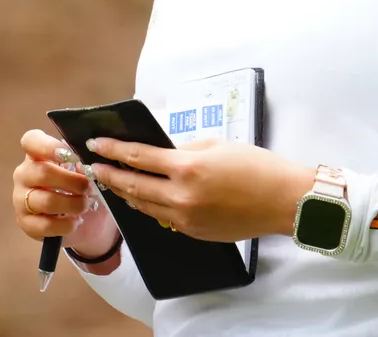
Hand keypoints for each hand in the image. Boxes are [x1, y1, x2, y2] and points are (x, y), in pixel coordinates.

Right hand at [12, 129, 118, 257]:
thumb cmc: (80, 188)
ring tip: (85, 206)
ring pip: (46, 201)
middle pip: (42, 173)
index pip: (30, 142)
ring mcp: (21, 199)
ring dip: (73, 204)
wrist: (83, 221)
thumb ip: (82, 165)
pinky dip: (66, 224)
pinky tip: (76, 221)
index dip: (48, 146)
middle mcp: (24, 174)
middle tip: (88, 187)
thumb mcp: (84, 172)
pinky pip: (46, 225)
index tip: (70, 155)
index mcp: (37, 155)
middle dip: (71, 181)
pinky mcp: (25, 223)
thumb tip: (85, 167)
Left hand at [87, 137, 315, 242]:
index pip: (137, 157)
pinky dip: (148, 207)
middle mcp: (182, 196)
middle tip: (94, 166)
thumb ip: (181, 150)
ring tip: (112, 181)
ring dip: (125, 193)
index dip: (112, 150)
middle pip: (133, 185)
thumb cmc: (255, 166)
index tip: (95, 144)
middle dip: (110, 174)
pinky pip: (163, 218)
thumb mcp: (215, 146)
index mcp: (187, 168)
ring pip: (144, 206)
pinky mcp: (194, 232)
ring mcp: (186, 219)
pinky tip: (141, 198)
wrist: (283, 200)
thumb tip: (157, 153)